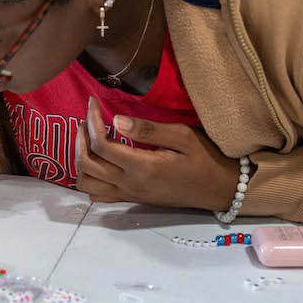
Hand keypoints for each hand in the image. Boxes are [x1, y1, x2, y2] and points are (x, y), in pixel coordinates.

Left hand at [75, 96, 240, 211]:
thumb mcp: (183, 137)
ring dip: (81, 160)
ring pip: (87, 184)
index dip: (92, 121)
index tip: (93, 102)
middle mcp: (131, 184)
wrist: (221, 190)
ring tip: (89, 139)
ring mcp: (130, 194)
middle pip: (87, 164)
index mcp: (142, 167)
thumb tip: (116, 120)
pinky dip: (89, 180)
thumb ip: (148, 130)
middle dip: (81, 138)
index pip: (101, 145)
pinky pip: (98, 196)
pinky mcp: (132, 199)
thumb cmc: (206, 159)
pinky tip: (98, 161)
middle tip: (88, 119)